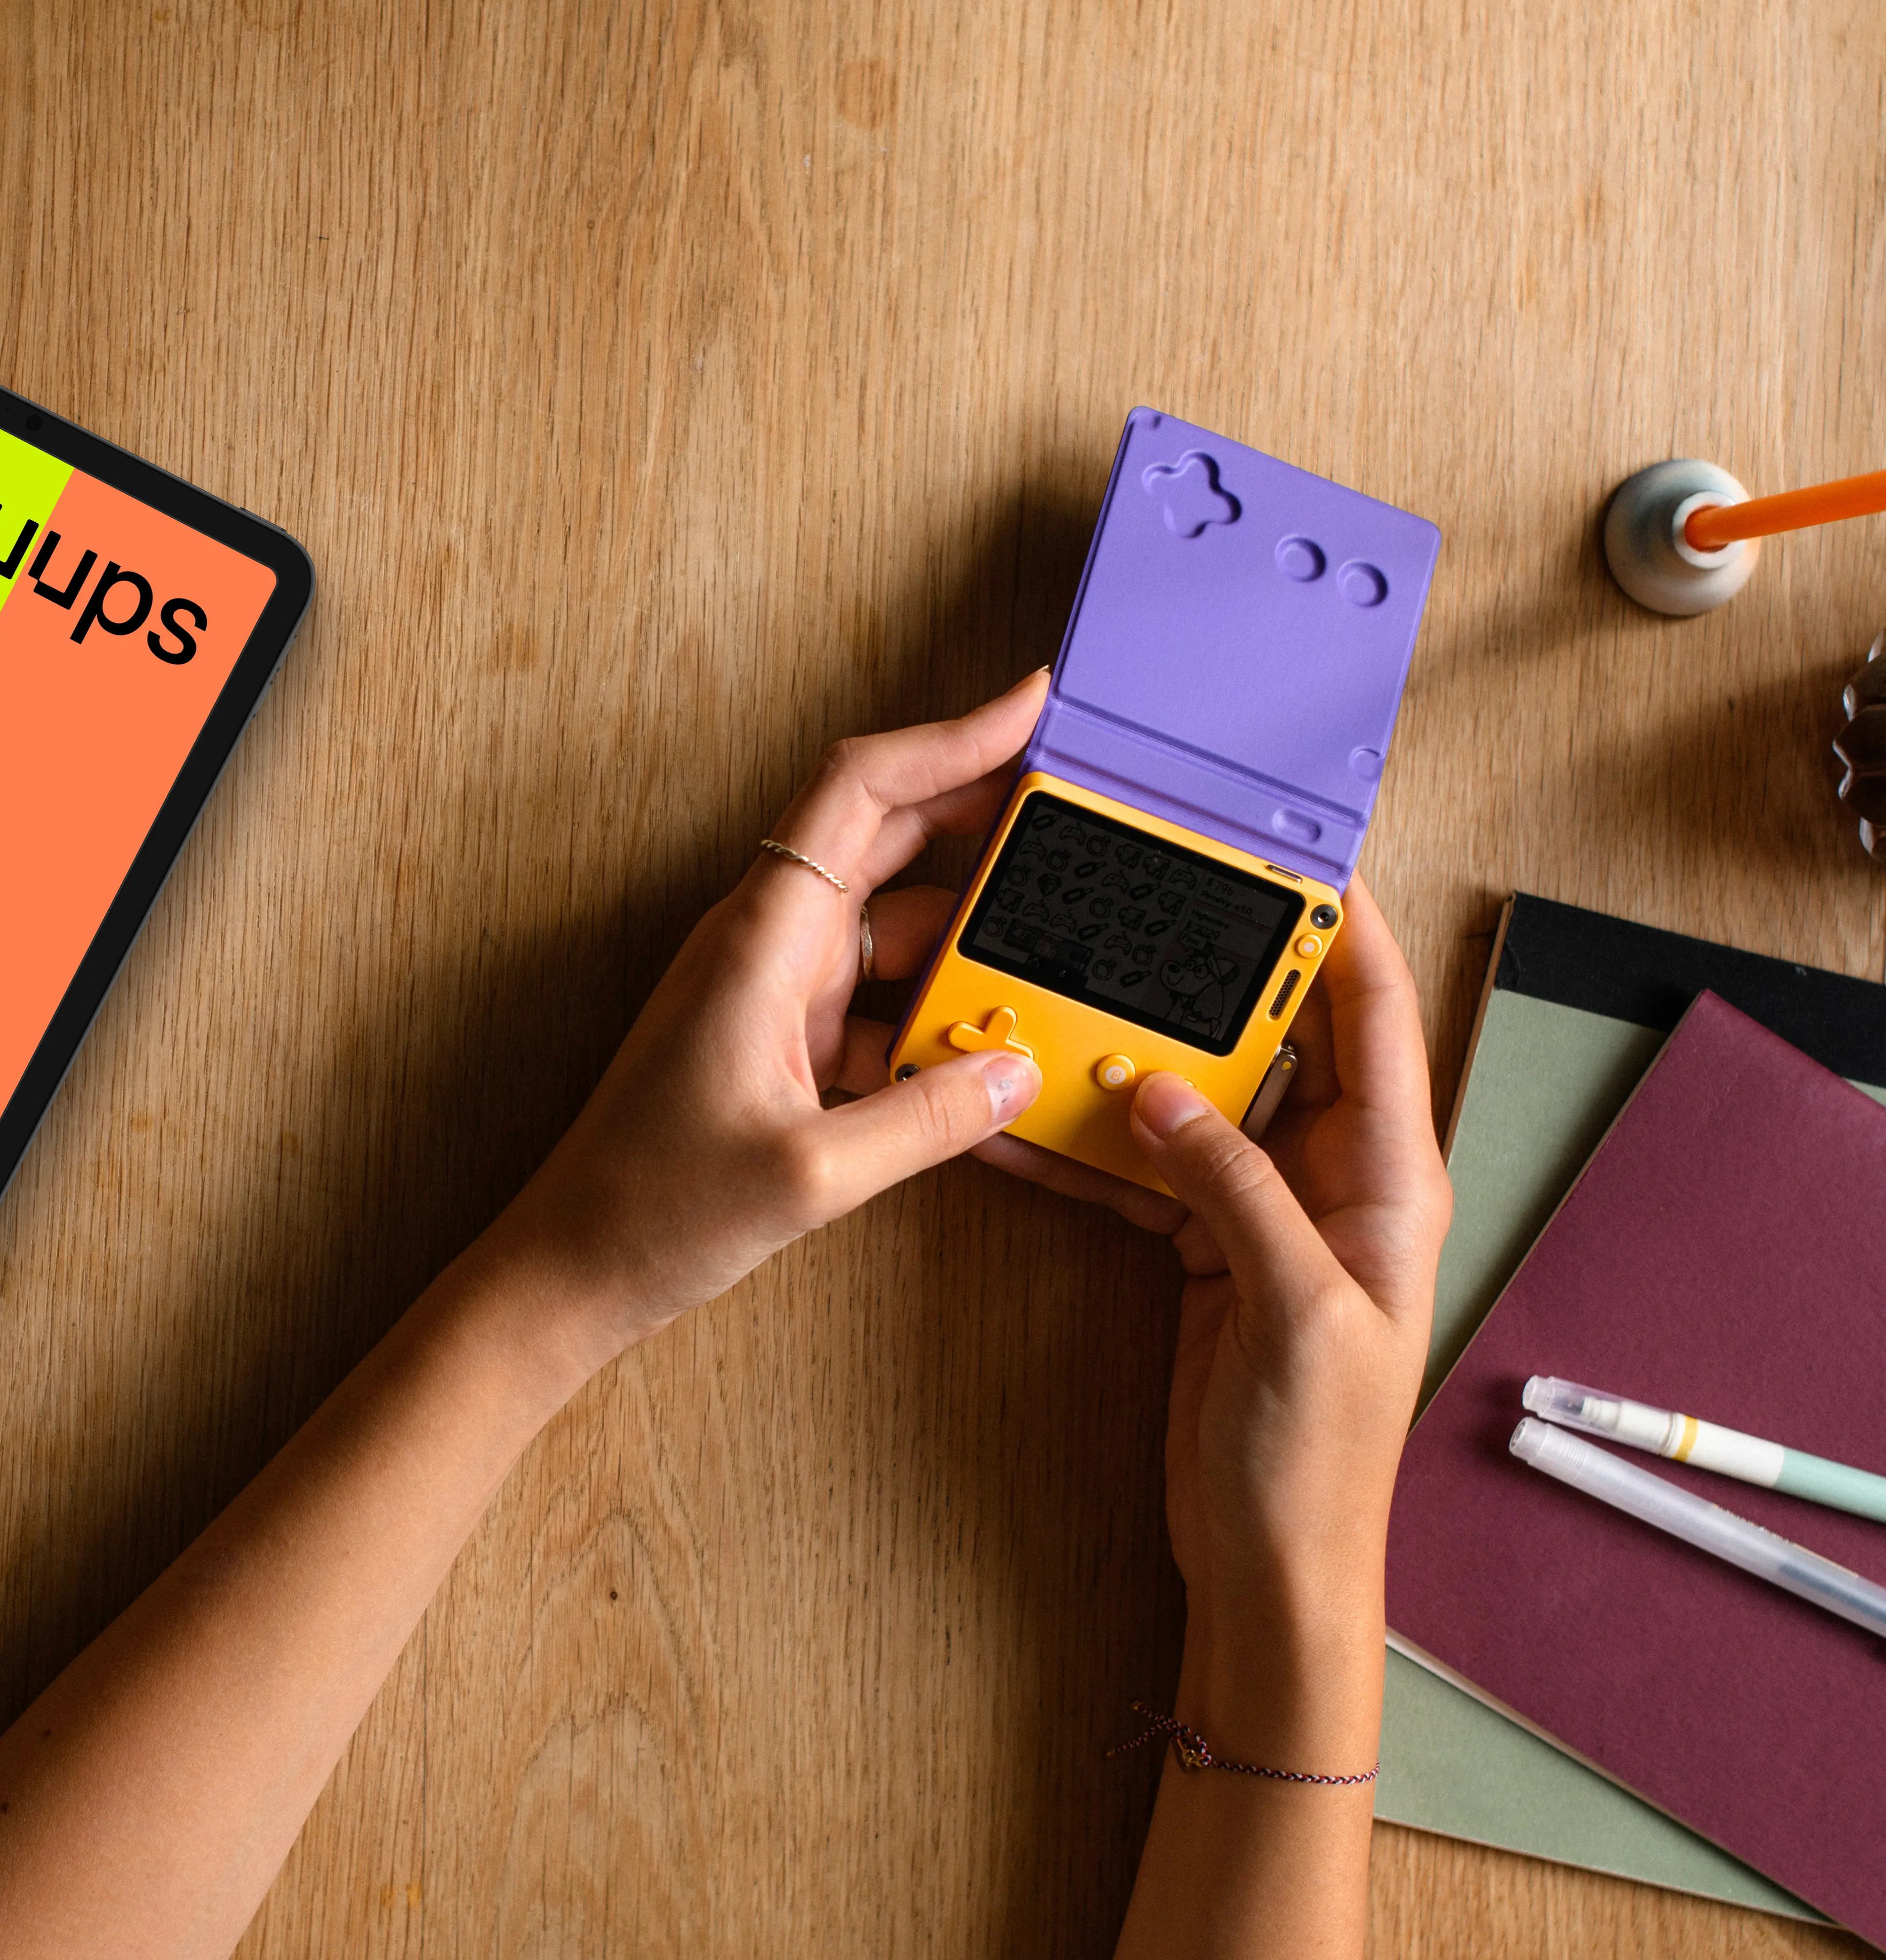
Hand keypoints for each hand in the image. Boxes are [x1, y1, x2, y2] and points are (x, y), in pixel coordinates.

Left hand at [472, 671, 1052, 1364]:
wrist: (574, 1265)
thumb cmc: (655, 1210)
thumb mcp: (811, 1174)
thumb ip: (926, 1120)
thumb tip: (1016, 1074)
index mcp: (761, 937)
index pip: (859, 789)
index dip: (947, 737)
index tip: (1028, 705)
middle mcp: (766, 942)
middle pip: (886, 837)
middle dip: (982, 815)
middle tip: (1075, 814)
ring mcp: (772, 987)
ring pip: (892, 922)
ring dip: (968, 928)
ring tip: (1057, 936)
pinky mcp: (781, 1038)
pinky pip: (878, 994)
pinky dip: (935, 1005)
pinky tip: (989, 1042)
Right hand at [977, 879, 1449, 1761]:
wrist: (1271, 1563)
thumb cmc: (1314, 1456)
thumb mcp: (1292, 1307)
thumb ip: (1231, 1186)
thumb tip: (1159, 1089)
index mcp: (1389, 1176)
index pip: (1371, 1014)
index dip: (1340, 924)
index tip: (1287, 846)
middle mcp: (1331, 1175)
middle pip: (1273, 1035)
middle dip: (1212, 966)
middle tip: (1145, 893)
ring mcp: (1262, 1207)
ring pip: (1192, 1091)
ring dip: (1127, 1047)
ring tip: (1059, 986)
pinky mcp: (1202, 1244)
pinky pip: (1139, 1163)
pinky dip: (1083, 1136)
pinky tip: (1020, 1109)